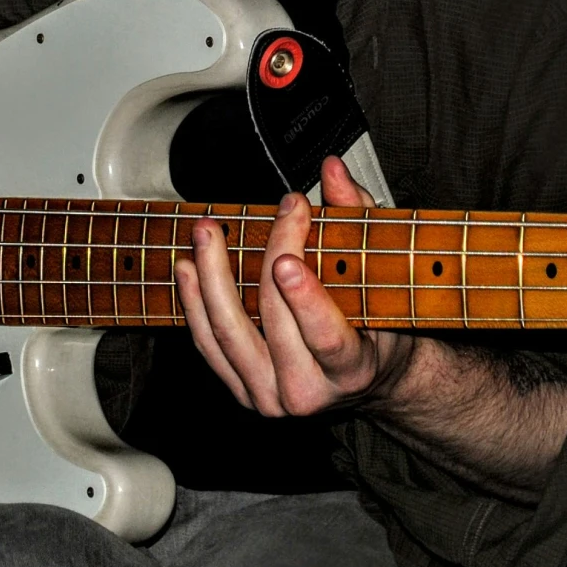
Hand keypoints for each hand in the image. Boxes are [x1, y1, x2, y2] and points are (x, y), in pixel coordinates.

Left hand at [174, 155, 416, 417]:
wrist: (365, 379)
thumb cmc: (377, 321)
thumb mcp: (379, 273)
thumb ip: (357, 218)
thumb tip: (332, 168)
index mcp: (353, 370)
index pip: (327, 338)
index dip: (305, 301)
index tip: (286, 260)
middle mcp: (308, 395)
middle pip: (274, 323)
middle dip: (268, 256)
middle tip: (276, 210)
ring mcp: (269, 398)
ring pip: (229, 334)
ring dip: (212, 277)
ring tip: (207, 231)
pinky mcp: (241, 391)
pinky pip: (209, 346)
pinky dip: (193, 304)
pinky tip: (188, 267)